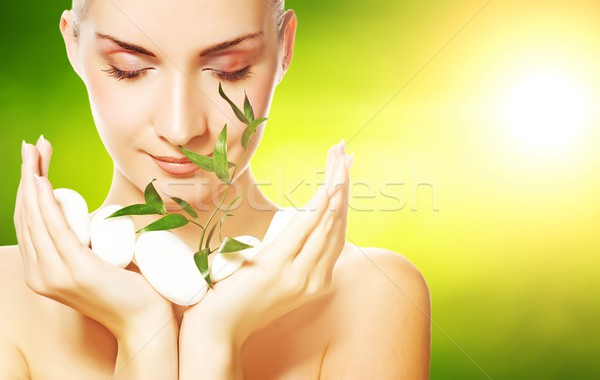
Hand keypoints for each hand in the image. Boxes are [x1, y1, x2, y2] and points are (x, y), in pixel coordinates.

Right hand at [14, 137, 173, 339]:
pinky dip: (45, 202)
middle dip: (28, 174)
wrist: (145, 319)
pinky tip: (40, 180)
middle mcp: (39, 274)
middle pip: (27, 214)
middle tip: (34, 145)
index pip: (28, 221)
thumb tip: (89, 222)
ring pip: (36, 217)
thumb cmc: (127, 288)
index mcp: (42, 271)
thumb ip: (84, 247)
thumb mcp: (96, 263)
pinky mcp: (76, 270)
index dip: (28, 187)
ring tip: (34, 151)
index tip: (35, 158)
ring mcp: (54, 274)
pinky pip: (54, 229)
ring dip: (33, 179)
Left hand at [181, 141, 351, 344]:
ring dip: (335, 185)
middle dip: (343, 183)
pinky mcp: (278, 269)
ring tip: (340, 158)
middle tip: (346, 152)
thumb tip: (295, 224)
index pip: (337, 231)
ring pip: (325, 222)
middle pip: (336, 222)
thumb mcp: (274, 273)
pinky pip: (305, 232)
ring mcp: (299, 275)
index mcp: (317, 278)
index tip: (345, 171)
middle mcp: (315, 278)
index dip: (344, 200)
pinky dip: (319, 207)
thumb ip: (290, 252)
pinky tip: (329, 187)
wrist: (219, 329)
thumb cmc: (242, 299)